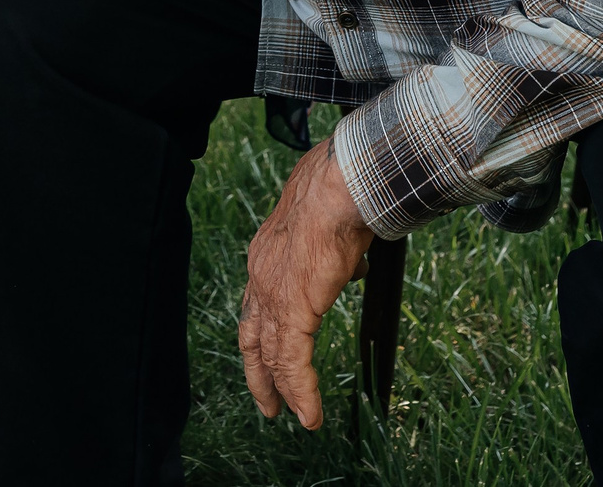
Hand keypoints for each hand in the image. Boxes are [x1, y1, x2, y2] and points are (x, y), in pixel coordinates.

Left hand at [240, 138, 374, 429]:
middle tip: (268, 401)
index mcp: (268, 253)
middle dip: (259, 371)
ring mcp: (272, 295)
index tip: (275, 351)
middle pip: (252, 335)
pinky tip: (310, 415)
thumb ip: (336, 251)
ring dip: (280, 389)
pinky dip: (300, 393)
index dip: (266, 331)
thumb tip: (350, 265)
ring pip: (269, 356)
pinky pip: (292, 364)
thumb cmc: (341, 192)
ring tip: (292, 416)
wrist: (340, 186)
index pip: (260, 303)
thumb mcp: (334, 227)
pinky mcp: (292, 312)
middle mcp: (261, 276)